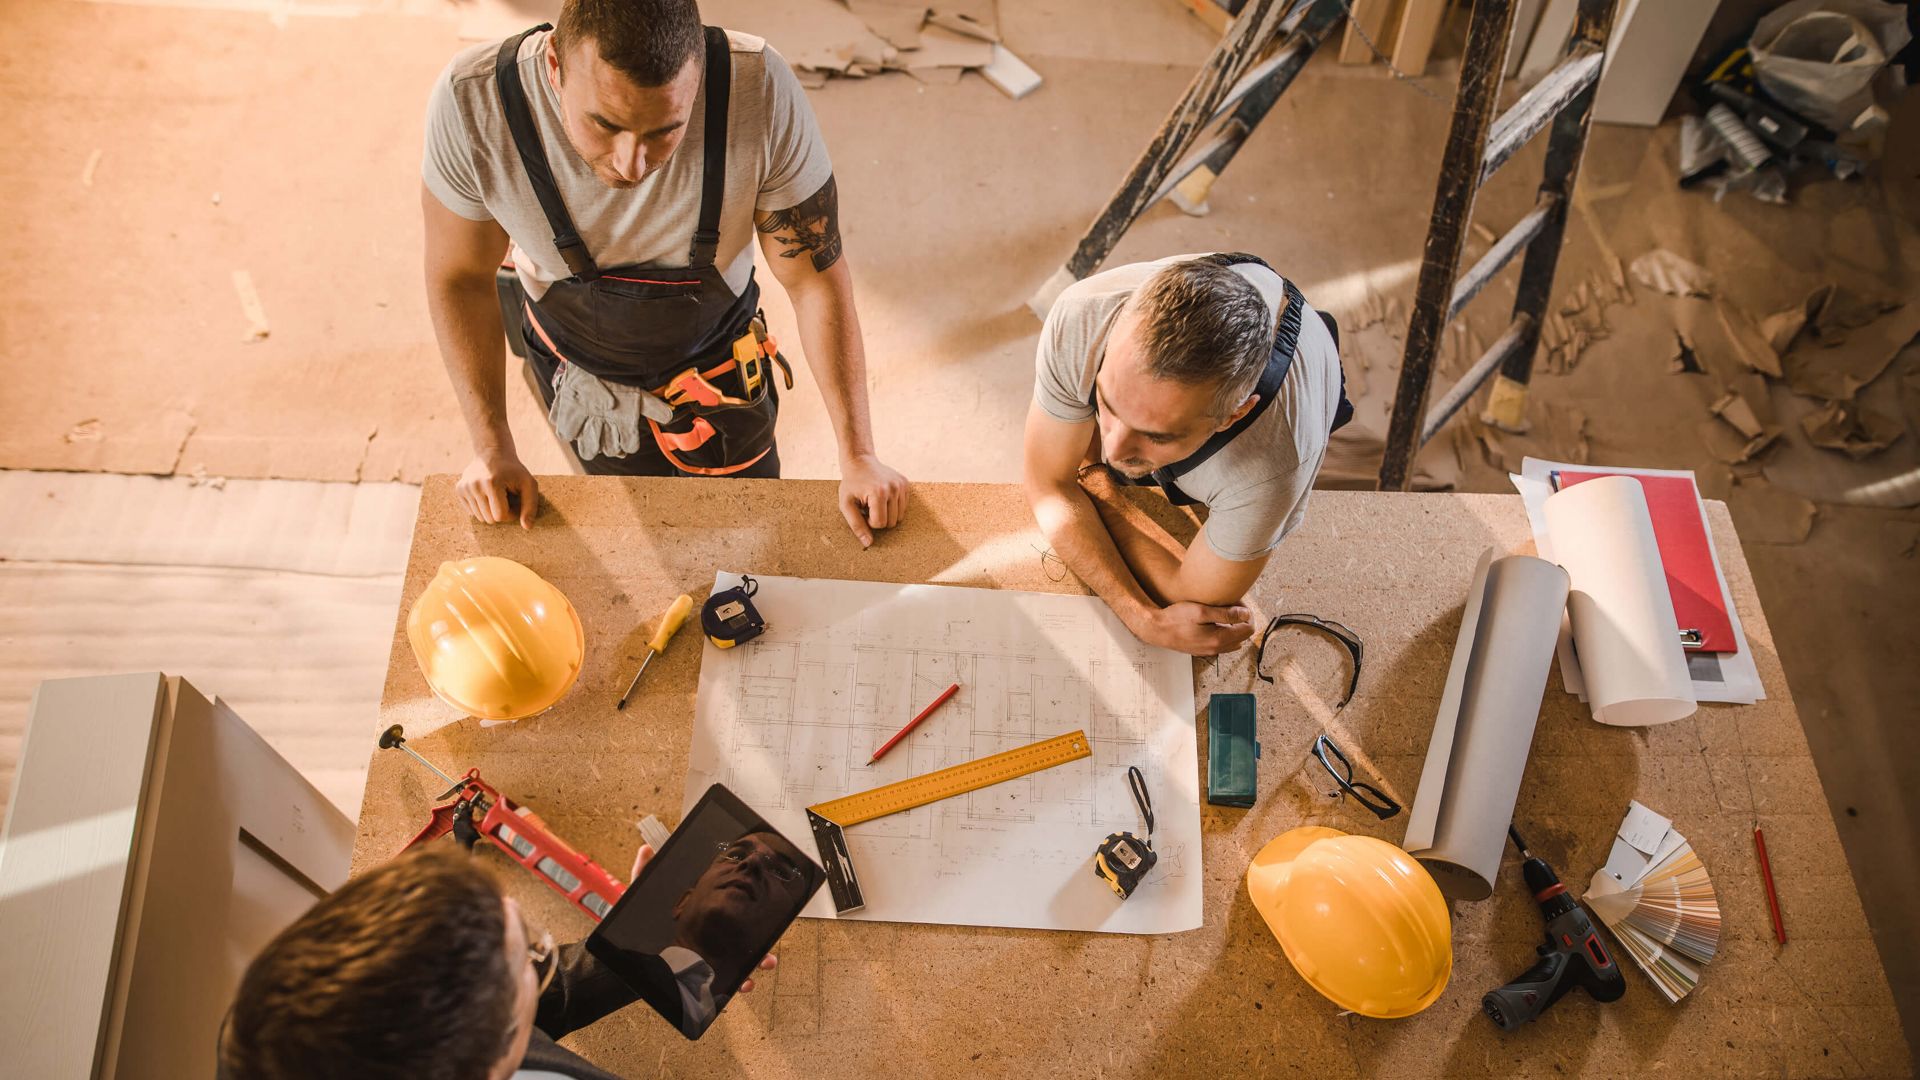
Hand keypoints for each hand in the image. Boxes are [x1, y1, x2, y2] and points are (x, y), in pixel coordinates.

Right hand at [457, 451, 538, 528]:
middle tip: (507, 498)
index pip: (500, 516)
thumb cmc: (514, 471)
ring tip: (497, 495)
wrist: (493, 453)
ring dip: (491, 511)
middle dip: (501, 513)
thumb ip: (531, 506)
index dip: (512, 513)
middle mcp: (475, 485)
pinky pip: (472, 512)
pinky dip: (482, 507)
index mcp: (492, 483)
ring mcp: (464, 487)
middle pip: (489, 519)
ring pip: (480, 518)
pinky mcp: (459, 489)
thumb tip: (527, 527)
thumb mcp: (529, 484)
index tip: (516, 501)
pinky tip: (486, 494)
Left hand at [627, 843, 776, 991]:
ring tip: (763, 963)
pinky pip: (723, 983)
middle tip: (769, 947)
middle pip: (741, 938)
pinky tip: (744, 984)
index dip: (748, 912)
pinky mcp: (700, 977)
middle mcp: (708, 938)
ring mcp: (706, 959)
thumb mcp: (640, 896)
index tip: (764, 910)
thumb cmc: (635, 927)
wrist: (623, 961)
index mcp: (700, 917)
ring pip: (739, 961)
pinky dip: (738, 985)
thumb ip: (643, 872)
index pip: (729, 913)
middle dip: (761, 942)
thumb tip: (646, 848)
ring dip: (756, 963)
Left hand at [837, 453, 908, 548]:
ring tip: (875, 502)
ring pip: (899, 517)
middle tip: (868, 506)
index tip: (862, 510)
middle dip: (878, 519)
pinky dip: (893, 507)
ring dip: (886, 514)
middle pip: (891, 522)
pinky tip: (883, 497)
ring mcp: (901, 485)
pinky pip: (903, 507)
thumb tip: (869, 543)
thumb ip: (856, 525)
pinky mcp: (905, 484)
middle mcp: (894, 488)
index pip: (880, 524)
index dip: (869, 522)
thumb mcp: (846, 504)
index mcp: (878, 493)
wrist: (860, 462)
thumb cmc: (851, 485)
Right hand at [1140, 602, 1254, 655]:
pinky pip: (1223, 643)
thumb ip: (1225, 614)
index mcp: (1219, 639)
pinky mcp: (1203, 650)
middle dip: (1242, 619)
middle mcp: (1217, 649)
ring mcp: (1210, 651)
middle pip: (1244, 635)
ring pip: (1234, 640)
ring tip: (1224, 612)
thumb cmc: (1176, 619)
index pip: (1249, 628)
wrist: (1156, 630)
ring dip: (1234, 627)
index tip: (1237, 602)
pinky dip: (1225, 632)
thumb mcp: (1201, 611)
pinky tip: (1214, 621)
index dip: (1247, 613)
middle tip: (1231, 605)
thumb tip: (1246, 615)